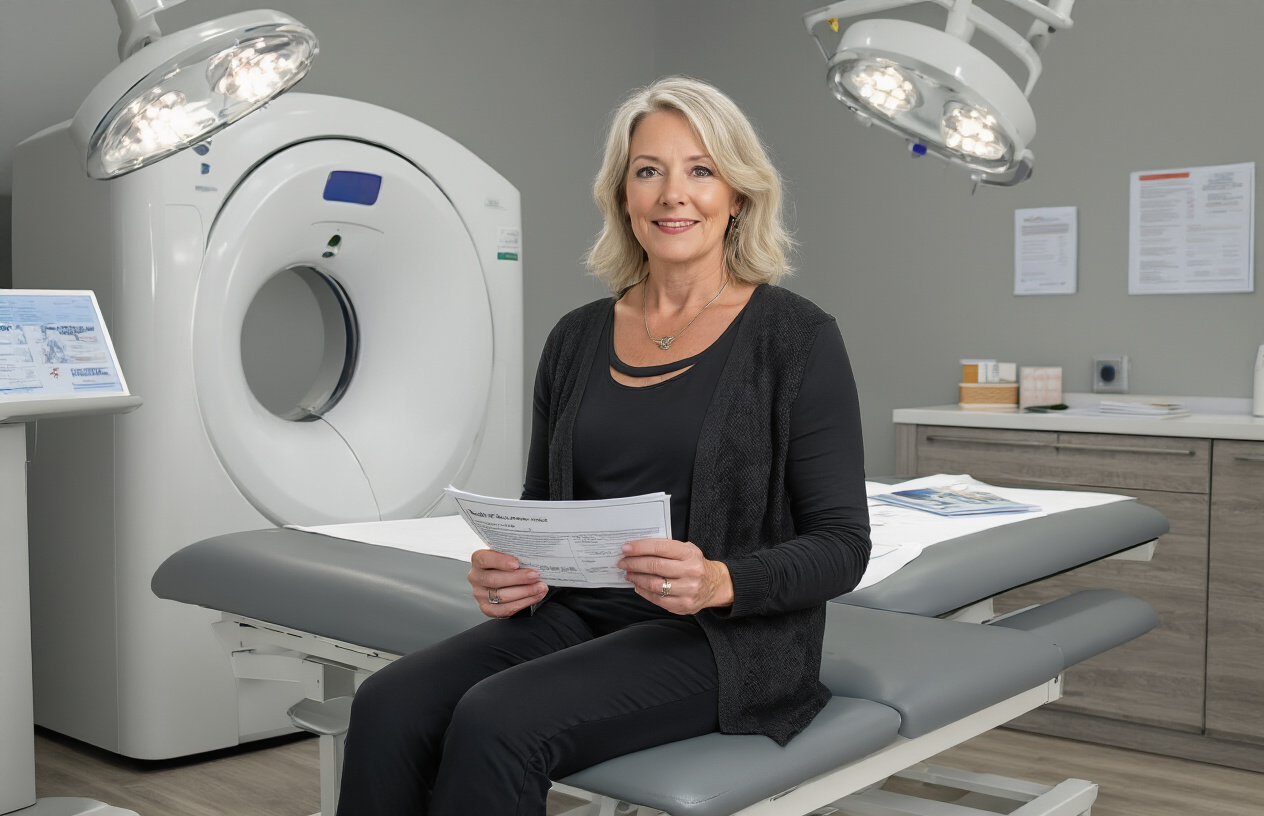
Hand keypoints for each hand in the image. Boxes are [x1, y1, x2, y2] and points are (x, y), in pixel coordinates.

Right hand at [468, 549, 547, 617]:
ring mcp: (480, 594)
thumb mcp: (506, 553)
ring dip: (525, 592)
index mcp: (478, 559)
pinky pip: (505, 609)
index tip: (517, 563)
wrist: (503, 577)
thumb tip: (532, 556)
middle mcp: (476, 577)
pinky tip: (534, 597)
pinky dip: (523, 603)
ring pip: (502, 596)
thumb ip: (514, 554)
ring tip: (540, 587)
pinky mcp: (487, 608)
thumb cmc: (506, 563)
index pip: (484, 559)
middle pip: (495, 579)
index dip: (501, 562)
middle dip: (519, 578)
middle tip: (535, 576)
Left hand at [618, 538, 733, 614]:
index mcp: (690, 554)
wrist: (715, 585)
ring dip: (637, 578)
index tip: (626, 548)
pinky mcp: (683, 605)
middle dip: (634, 563)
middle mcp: (691, 572)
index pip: (660, 547)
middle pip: (655, 566)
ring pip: (654, 584)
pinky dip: (644, 592)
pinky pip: (657, 599)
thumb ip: (666, 548)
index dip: (640, 547)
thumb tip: (637, 548)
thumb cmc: (695, 564)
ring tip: (629, 574)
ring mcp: (688, 590)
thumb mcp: (687, 550)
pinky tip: (638, 586)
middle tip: (623, 562)